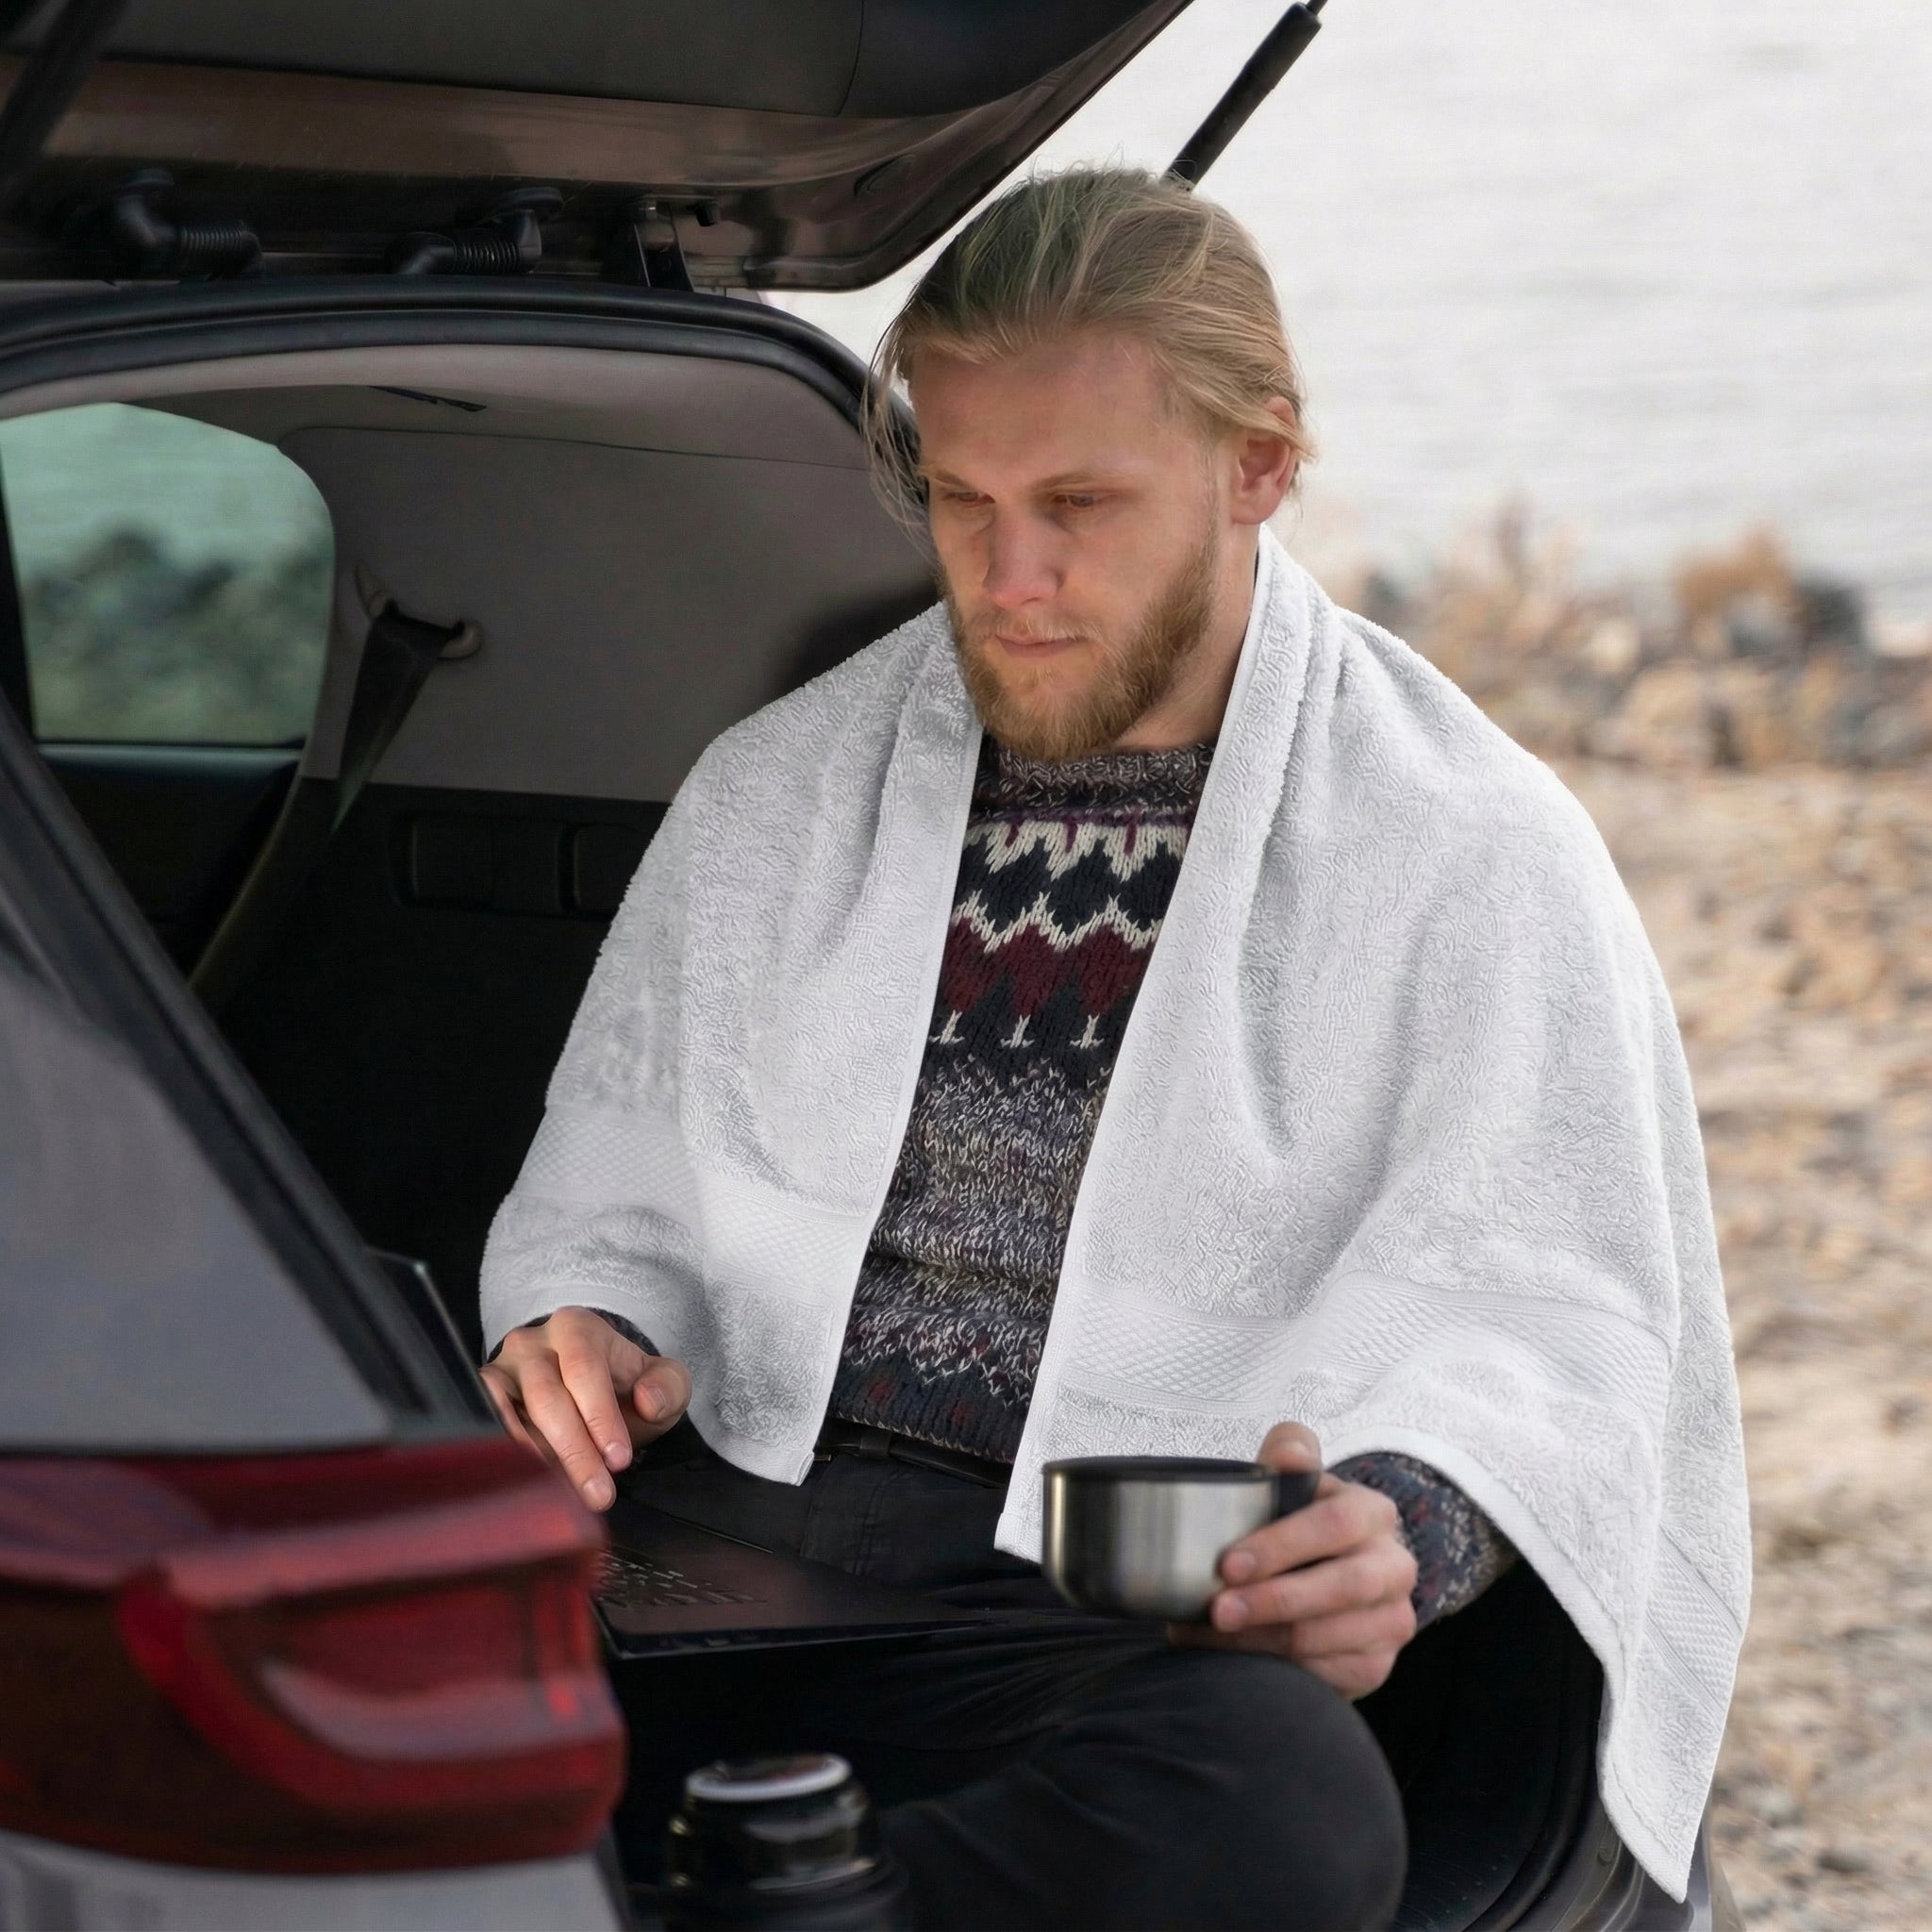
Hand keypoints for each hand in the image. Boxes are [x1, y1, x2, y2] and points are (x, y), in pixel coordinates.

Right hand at [481, 1307, 691, 1509]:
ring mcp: (501, 1369)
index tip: (619, 1459)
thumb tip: (649, 1401)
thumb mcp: (662, 1381)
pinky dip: (505, 1457)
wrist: (591, 1388)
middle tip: (599, 1495)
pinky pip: (485, 1425)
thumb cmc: (625, 1386)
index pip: (584, 1370)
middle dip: (575, 1451)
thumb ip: (668, 1387)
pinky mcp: (481, 1397)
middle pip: (547, 1398)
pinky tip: (526, 1485)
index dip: (601, 1416)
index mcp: (577, 1328)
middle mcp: (532, 1343)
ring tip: (564, 1498)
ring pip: (511, 1415)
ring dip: (538, 1462)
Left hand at [1172, 1422, 1418, 1698]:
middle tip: (1218, 1610)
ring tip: (1210, 1634)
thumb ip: (1289, 1454)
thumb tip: (1290, 1453)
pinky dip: (1277, 1669)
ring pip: (1328, 1638)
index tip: (1227, 1564)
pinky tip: (1237, 1659)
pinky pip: (1327, 1674)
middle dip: (1273, 1600)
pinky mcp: (1376, 1665)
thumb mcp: (1291, 1483)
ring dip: (1262, 1640)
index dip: (1280, 1545)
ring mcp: (1392, 1620)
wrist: (1321, 1577)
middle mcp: (1395, 1566)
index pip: (1334, 1525)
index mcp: (1373, 1513)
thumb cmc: (1296, 1523)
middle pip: (1341, 1587)